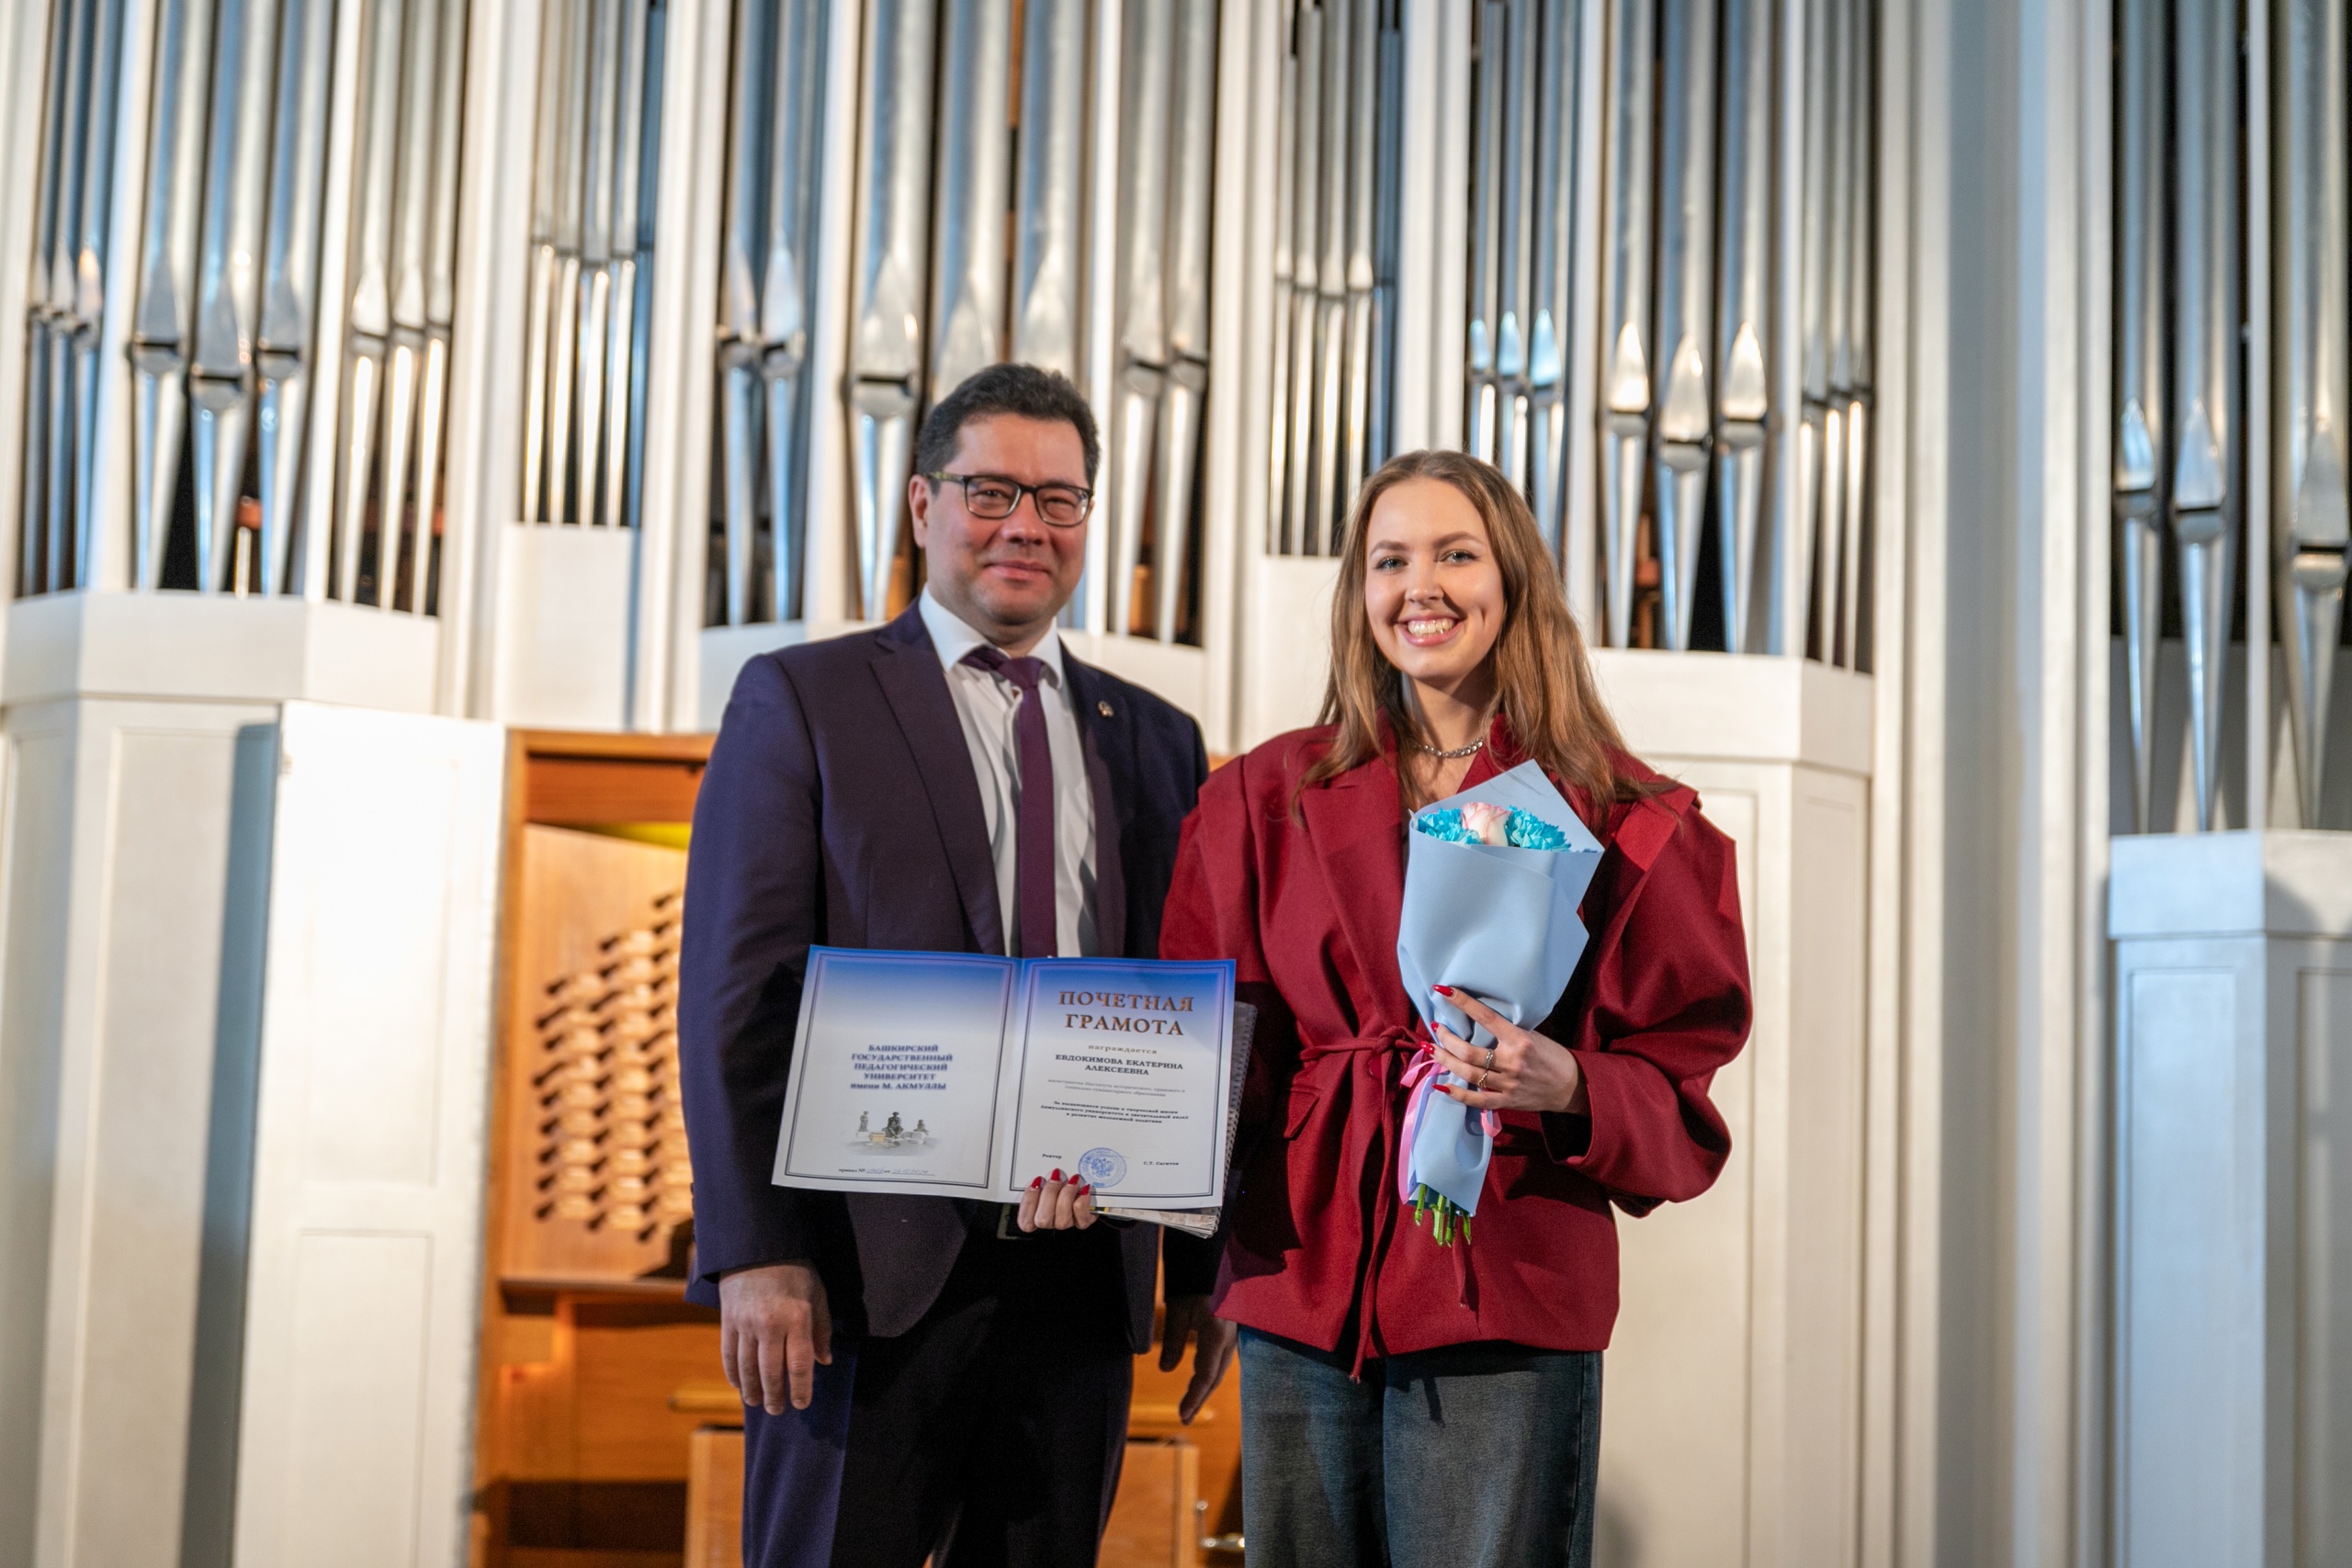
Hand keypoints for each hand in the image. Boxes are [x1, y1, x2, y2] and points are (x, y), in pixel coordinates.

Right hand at [719, 1261, 832, 1414]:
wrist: (758, 1247)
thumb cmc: (795, 1271)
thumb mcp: (817, 1295)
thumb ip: (822, 1329)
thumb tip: (824, 1361)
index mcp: (797, 1318)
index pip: (799, 1364)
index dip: (801, 1388)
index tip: (802, 1404)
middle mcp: (770, 1324)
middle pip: (771, 1371)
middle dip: (774, 1395)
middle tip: (777, 1409)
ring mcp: (745, 1323)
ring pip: (747, 1366)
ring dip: (752, 1389)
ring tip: (756, 1403)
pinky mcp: (728, 1320)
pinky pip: (729, 1353)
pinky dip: (733, 1373)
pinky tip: (738, 1385)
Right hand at [1016, 1168, 1095, 1230]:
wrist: (1085, 1186)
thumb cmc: (1060, 1182)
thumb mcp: (1045, 1179)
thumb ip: (1037, 1181)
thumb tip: (1039, 1175)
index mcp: (1035, 1215)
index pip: (1026, 1221)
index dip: (1029, 1201)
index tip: (1037, 1182)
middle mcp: (1050, 1222)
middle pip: (1043, 1220)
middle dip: (1049, 1194)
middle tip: (1056, 1177)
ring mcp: (1066, 1223)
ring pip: (1062, 1221)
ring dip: (1067, 1196)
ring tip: (1072, 1180)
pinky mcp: (1083, 1221)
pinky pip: (1081, 1220)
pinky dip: (1083, 1203)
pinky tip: (1084, 1189)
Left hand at [1159, 1295, 1237, 1423]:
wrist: (1212, 1261)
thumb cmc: (1194, 1283)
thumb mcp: (1178, 1310)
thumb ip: (1172, 1340)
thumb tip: (1165, 1369)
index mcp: (1217, 1335)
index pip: (1205, 1376)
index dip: (1194, 1398)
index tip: (1182, 1415)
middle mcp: (1230, 1339)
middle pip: (1215, 1377)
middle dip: (1199, 1399)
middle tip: (1184, 1418)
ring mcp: (1233, 1336)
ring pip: (1220, 1370)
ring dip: (1205, 1389)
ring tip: (1191, 1406)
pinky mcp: (1231, 1332)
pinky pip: (1222, 1359)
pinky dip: (1210, 1374)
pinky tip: (1202, 1382)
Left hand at [1429, 984, 1588, 1114]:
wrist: (1572, 1086)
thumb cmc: (1551, 1056)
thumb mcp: (1533, 1036)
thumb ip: (1507, 1033)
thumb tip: (1477, 1022)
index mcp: (1519, 1039)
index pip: (1485, 1016)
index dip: (1462, 1002)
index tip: (1443, 990)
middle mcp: (1512, 1061)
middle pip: (1468, 1050)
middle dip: (1446, 1038)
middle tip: (1436, 1028)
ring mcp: (1508, 1083)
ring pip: (1468, 1072)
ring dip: (1445, 1060)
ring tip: (1432, 1049)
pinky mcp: (1507, 1101)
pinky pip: (1477, 1100)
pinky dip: (1457, 1094)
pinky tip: (1440, 1086)